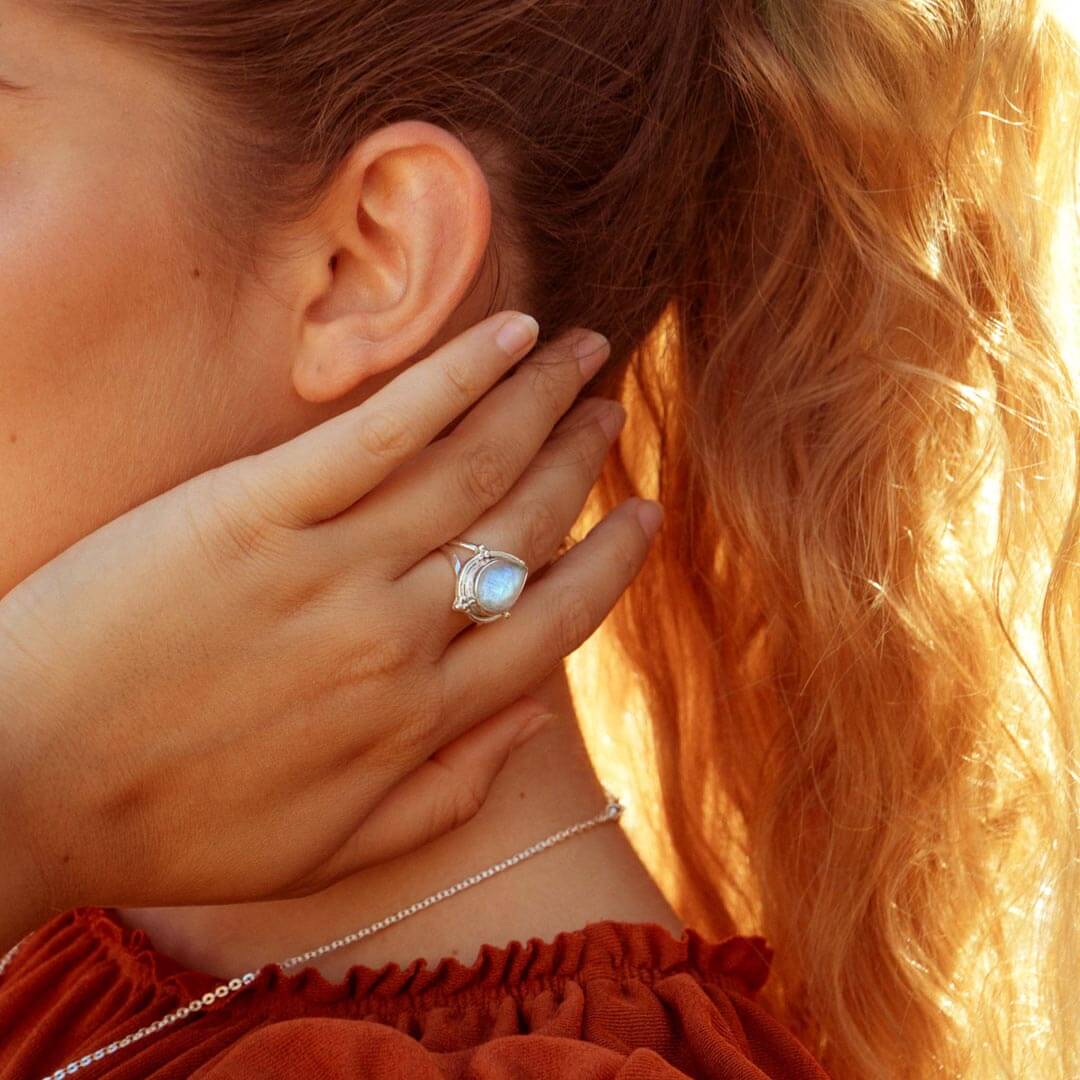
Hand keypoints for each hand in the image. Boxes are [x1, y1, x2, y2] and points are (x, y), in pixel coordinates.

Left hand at [0, 310, 661, 945]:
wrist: (20, 787)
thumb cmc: (173, 827)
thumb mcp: (330, 851)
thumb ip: (450, 794)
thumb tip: (536, 719)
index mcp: (421, 718)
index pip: (554, 621)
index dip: (612, 561)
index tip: (644, 513)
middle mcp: (398, 635)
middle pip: (523, 523)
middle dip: (581, 456)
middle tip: (611, 408)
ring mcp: (331, 567)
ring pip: (472, 464)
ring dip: (540, 399)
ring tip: (581, 354)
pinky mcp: (255, 510)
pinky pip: (382, 431)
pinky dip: (453, 378)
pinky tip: (506, 336)